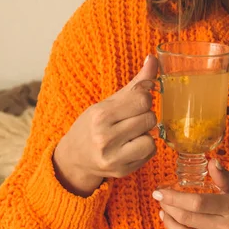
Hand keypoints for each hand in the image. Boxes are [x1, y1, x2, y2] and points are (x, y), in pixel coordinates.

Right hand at [53, 55, 158, 196]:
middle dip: (144, 117)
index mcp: (100, 115)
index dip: (144, 99)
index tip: (134, 103)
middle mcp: (106, 137)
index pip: (142, 99)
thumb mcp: (108, 102)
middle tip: (131, 120)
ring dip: (146, 134)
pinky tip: (131, 146)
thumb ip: (134, 83)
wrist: (75, 158)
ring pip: (152, 138)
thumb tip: (153, 59)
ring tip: (131, 134)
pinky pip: (150, 153)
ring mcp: (114, 157)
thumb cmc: (93, 126)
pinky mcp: (123, 170)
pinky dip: (145, 148)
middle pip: (149, 118)